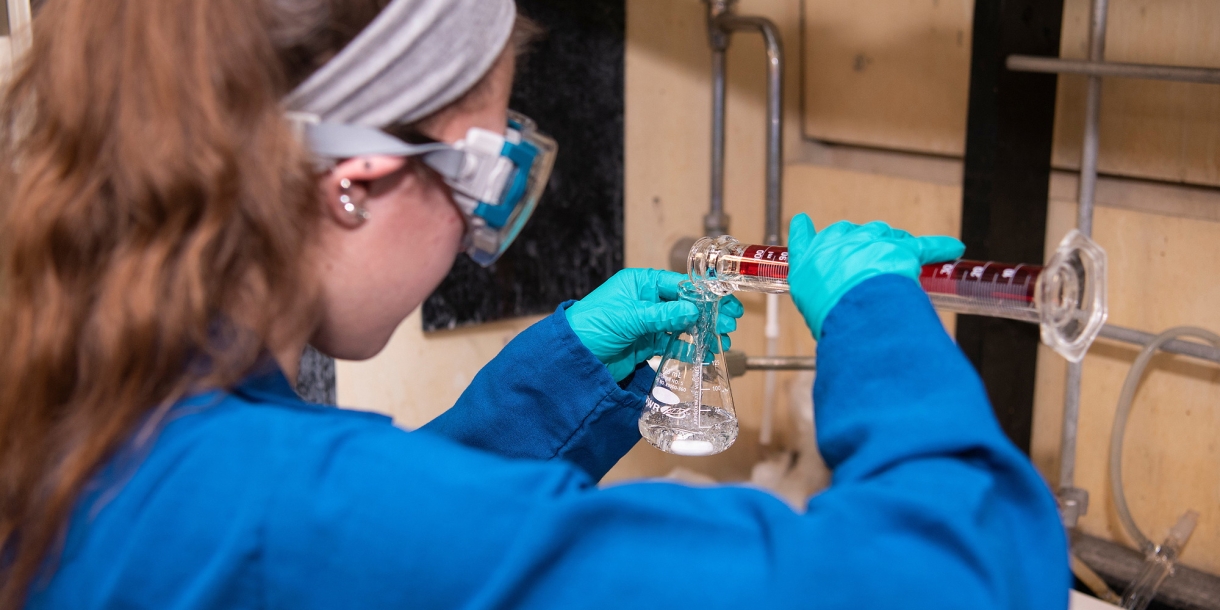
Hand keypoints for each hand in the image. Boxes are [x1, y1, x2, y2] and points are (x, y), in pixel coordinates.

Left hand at [565, 268, 743, 380]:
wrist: (572, 358)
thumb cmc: (590, 326)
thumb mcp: (629, 317)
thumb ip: (662, 315)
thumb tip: (693, 309)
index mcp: (639, 283)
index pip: (678, 284)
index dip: (703, 293)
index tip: (724, 300)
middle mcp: (645, 301)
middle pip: (684, 304)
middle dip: (708, 313)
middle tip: (731, 322)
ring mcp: (647, 323)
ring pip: (682, 325)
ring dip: (702, 332)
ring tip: (723, 340)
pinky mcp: (645, 344)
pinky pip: (672, 344)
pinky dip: (688, 349)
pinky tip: (704, 353)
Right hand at [788, 215, 963, 338]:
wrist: (854, 307)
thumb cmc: (829, 312)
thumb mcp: (808, 305)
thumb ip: (814, 294)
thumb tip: (829, 310)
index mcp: (810, 258)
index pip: (805, 238)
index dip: (806, 230)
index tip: (804, 222)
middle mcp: (839, 242)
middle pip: (849, 232)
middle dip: (856, 242)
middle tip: (863, 261)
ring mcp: (871, 241)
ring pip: (884, 234)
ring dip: (891, 244)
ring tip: (899, 258)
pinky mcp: (903, 249)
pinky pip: (926, 246)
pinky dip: (941, 247)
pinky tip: (954, 247)